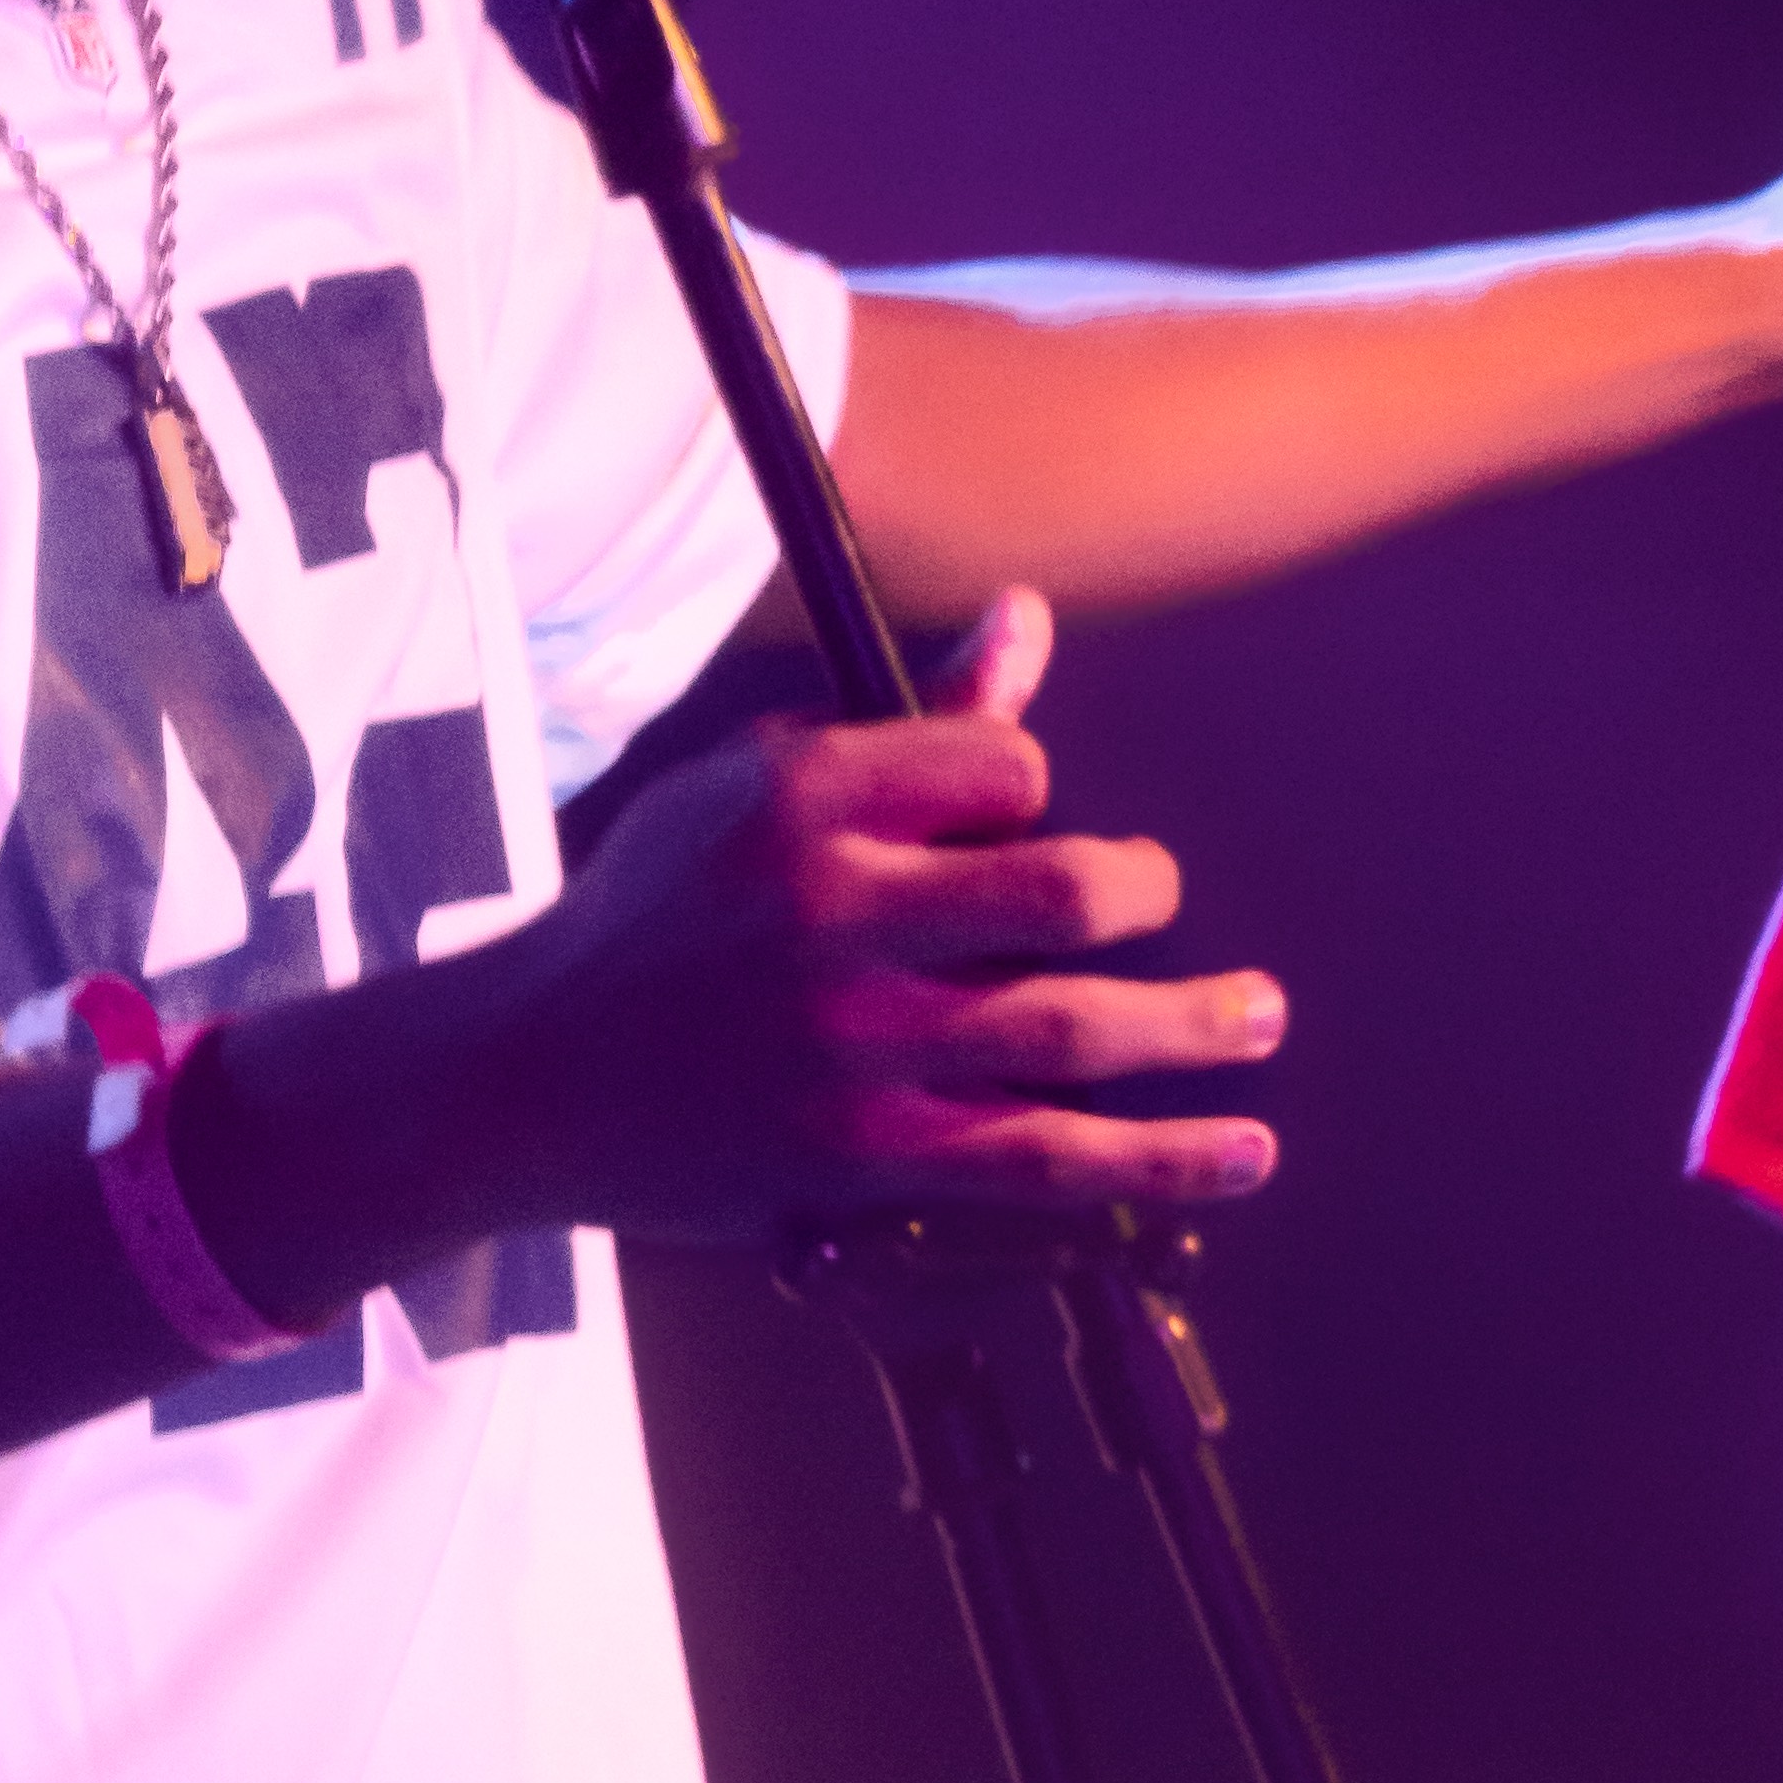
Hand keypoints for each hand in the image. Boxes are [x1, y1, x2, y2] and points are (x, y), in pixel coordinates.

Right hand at [454, 586, 1286, 1240]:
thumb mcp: (750, 786)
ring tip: (1258, 1013)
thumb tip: (1028, 623)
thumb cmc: (654, 914)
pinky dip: (1160, 1157)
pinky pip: (1043, 1158)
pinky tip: (1242, 1150)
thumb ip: (905, 726)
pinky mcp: (866, 1159)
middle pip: (1061, 890)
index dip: (1041, 788)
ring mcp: (853, 1046)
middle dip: (1145, 891)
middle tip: (1163, 898)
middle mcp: (832, 915)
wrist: (525, 1078)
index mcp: (802, 801)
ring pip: (1072, 1029)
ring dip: (1193, 1024)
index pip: (1000, 766)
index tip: (1034, 819)